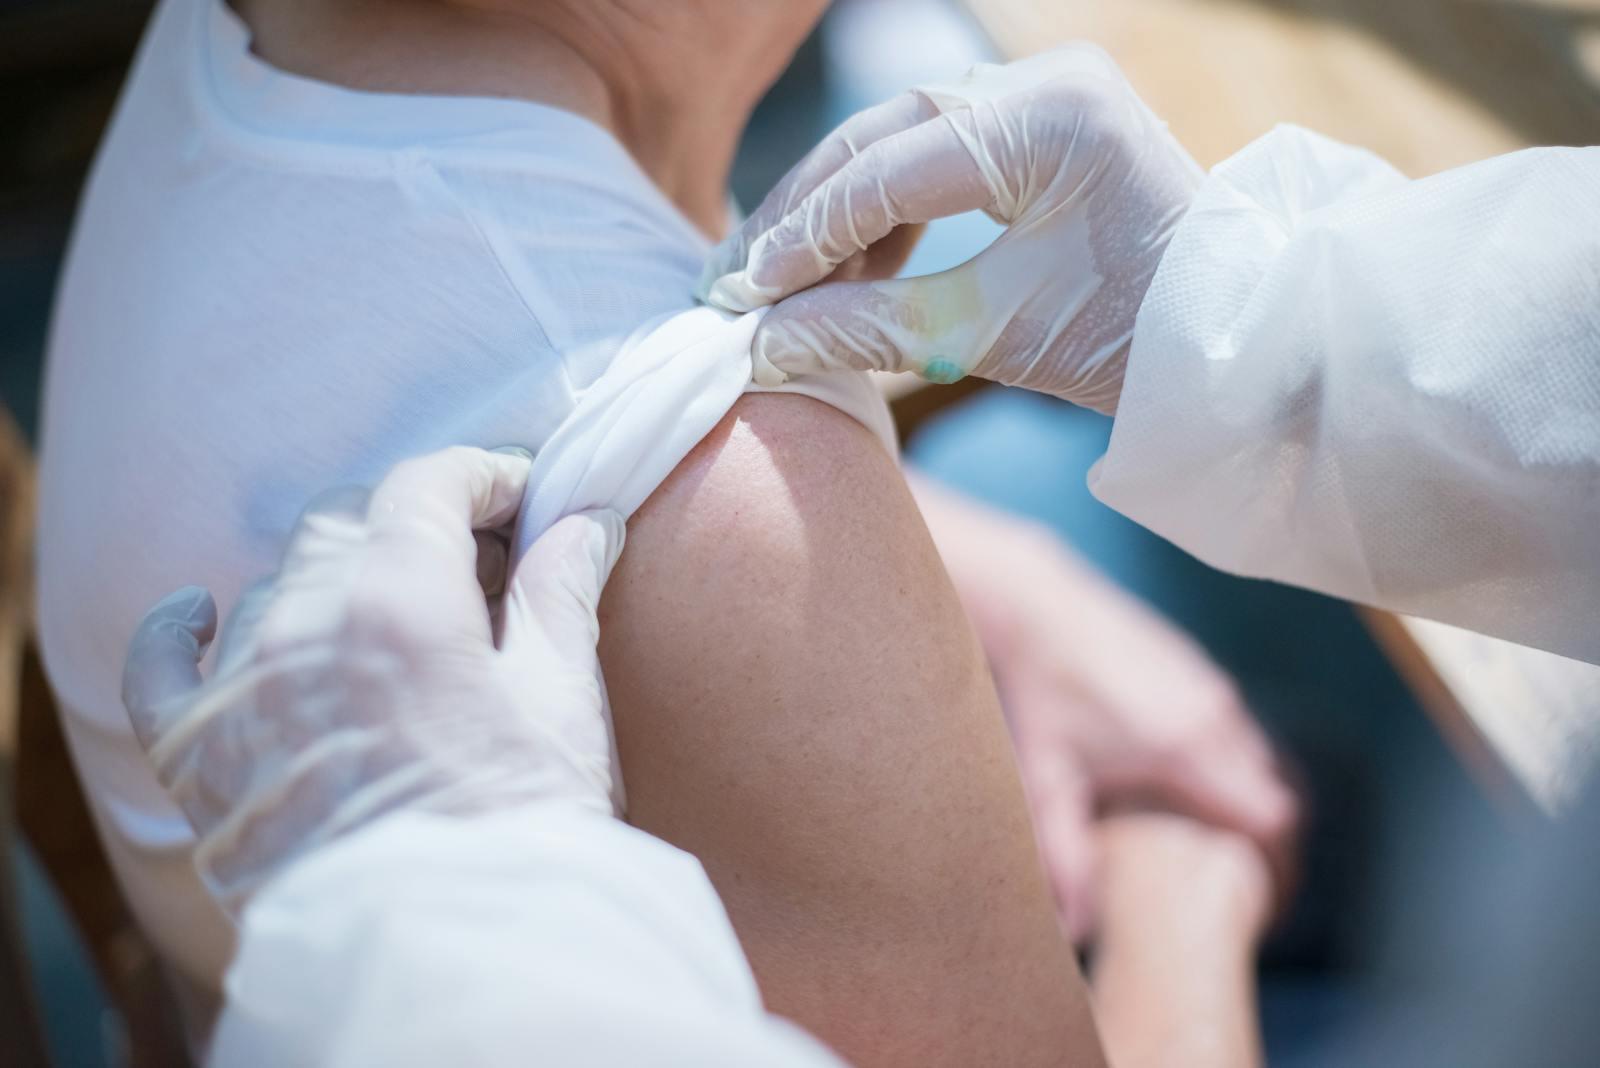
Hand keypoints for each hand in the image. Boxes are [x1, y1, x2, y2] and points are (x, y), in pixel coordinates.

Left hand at [121, 446, 625, 910]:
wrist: (450, 954)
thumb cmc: (518, 827)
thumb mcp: (561, 701)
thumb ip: (560, 594)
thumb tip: (584, 520)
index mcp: (398, 601)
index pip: (424, 487)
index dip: (479, 476)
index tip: (517, 495)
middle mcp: (302, 627)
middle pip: (348, 523)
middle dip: (415, 526)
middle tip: (476, 565)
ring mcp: (239, 690)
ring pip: (274, 586)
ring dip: (335, 582)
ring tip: (388, 622)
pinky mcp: (194, 759)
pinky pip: (161, 667)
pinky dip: (178, 631)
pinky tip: (197, 610)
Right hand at [700, 45, 1202, 413]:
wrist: (1234, 346)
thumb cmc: (1135, 343)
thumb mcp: (996, 336)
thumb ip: (872, 327)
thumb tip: (763, 344)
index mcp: (1051, 121)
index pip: (889, 167)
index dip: (804, 233)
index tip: (742, 291)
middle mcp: (1047, 83)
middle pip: (883, 136)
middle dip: (804, 214)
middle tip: (737, 279)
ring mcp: (1047, 94)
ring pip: (901, 141)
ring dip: (838, 212)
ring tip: (779, 282)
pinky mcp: (1043, 124)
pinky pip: (938, 155)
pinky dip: (888, 211)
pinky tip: (845, 266)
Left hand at [911, 478, 1295, 938]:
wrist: (1041, 605)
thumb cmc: (1045, 693)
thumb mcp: (1048, 780)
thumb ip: (1065, 855)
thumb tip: (1072, 930)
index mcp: (1189, 749)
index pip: (1273, 819)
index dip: (1273, 862)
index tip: (1254, 893)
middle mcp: (1215, 716)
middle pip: (1275, 793)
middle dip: (1264, 837)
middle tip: (1238, 876)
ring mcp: (1213, 687)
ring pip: (1257, 757)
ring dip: (1246, 795)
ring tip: (1213, 835)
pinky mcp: (1201, 669)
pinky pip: (1238, 728)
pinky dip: (1230, 760)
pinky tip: (1189, 781)